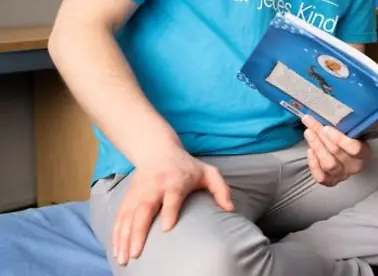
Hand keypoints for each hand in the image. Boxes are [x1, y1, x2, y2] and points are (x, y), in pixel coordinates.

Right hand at [111, 149, 232, 265]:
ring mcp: (139, 192)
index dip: (170, 211)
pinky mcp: (128, 197)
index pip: (172, 196)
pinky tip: (116, 251)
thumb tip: (230, 209)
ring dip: (124, 237)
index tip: (168, 228)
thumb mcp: (208, 172)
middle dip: (139, 231)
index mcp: (176, 180)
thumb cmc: (187, 166)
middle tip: (137, 253)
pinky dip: (116, 234)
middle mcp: (155, 187)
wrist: (157, 150)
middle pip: (145, 209)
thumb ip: (221, 189)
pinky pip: (120, 217)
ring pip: (128, 216)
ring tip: (124, 258)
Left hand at [301, 115, 370, 185]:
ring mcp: (343, 175)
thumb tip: (329, 106)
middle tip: (310, 123)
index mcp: (364, 152)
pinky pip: (321, 177)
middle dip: (321, 136)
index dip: (340, 139)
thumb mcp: (350, 130)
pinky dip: (314, 164)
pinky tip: (309, 151)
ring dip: (317, 147)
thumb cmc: (348, 137)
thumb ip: (344, 124)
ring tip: (308, 133)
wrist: (345, 154)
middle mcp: (355, 166)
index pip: (355, 149)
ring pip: (329, 164)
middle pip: (337, 153)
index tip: (327, 127)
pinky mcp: (331, 181)